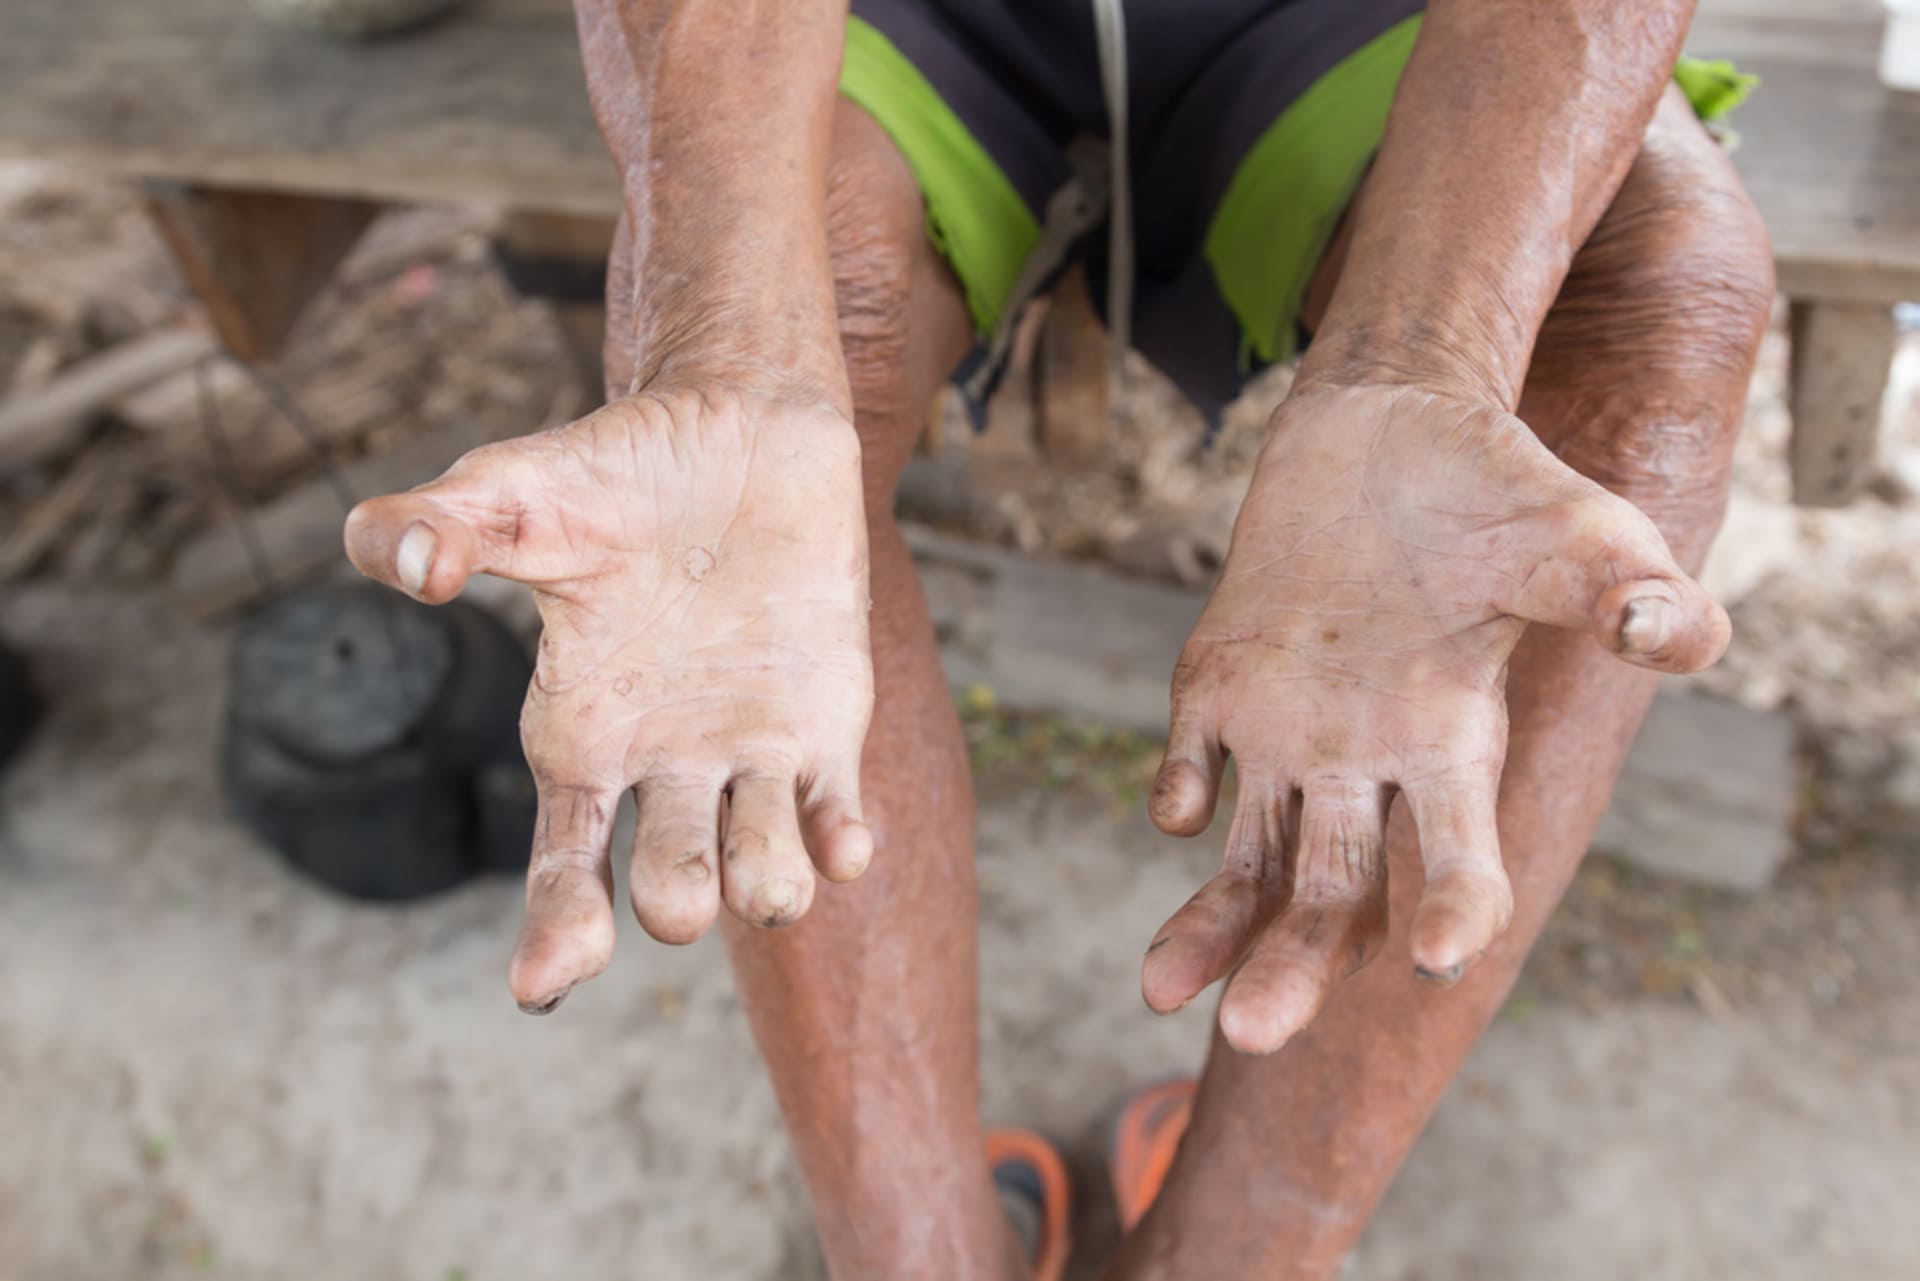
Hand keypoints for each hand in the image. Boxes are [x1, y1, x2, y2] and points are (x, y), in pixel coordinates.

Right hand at [345, 388, 874, 1012]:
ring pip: (760, 868)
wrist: (740, 423)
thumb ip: (441, 525)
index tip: (545, 986)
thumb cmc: (616, 468)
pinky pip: (835, 814)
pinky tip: (845, 846)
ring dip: (767, 889)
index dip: (553, 928)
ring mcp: (748, 752)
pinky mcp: (826, 726)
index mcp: (580, 735)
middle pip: (666, 885)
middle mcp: (663, 764)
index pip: (563, 862)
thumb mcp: (514, 489)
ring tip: (770, 886)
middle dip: (673, 900)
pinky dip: (841, 843)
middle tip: (677, 892)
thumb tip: (396, 562)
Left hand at [1142, 382, 1727, 1053]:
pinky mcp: (1218, 684)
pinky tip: (1178, 803)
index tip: (1440, 954)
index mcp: (1454, 745)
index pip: (1457, 858)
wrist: (1384, 422)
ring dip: (1213, 928)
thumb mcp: (1575, 529)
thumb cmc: (1494, 482)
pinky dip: (1177, 788)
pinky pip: (1189, 762)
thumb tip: (1681, 633)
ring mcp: (1287, 730)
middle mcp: (1368, 761)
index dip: (1455, 907)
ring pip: (1251, 858)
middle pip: (1333, 895)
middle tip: (1253, 1036)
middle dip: (1296, 965)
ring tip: (1162, 994)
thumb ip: (1624, 586)